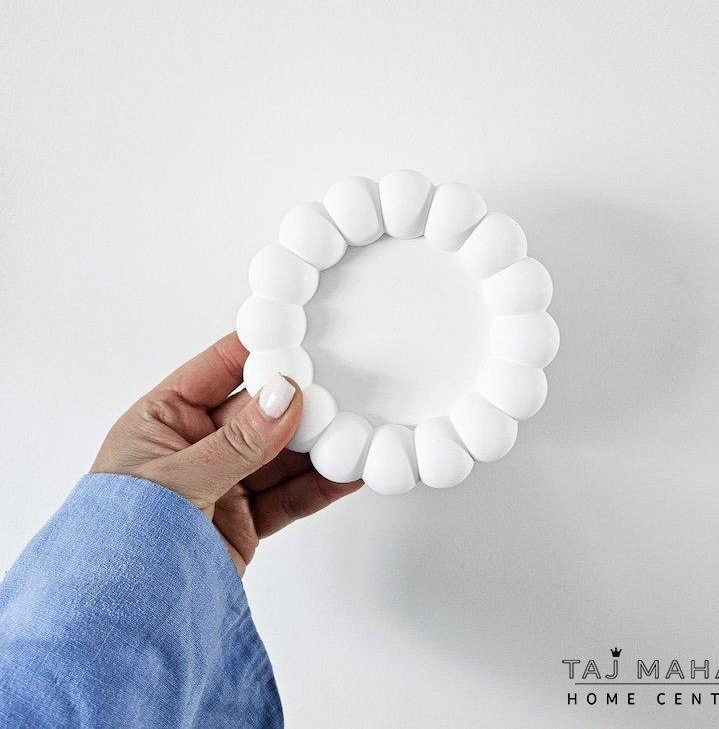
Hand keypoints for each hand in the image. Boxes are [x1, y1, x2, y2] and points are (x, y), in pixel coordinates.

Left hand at [91, 332, 361, 574]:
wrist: (123, 622)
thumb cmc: (119, 544)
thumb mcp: (177, 480)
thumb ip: (237, 442)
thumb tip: (282, 396)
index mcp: (163, 420)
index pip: (216, 371)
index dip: (256, 354)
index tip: (297, 342)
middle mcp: (195, 447)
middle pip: (257, 412)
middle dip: (297, 404)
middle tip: (337, 394)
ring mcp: (222, 483)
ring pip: (279, 454)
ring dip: (316, 446)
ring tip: (352, 435)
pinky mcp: (244, 520)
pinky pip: (289, 495)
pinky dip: (320, 485)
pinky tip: (347, 473)